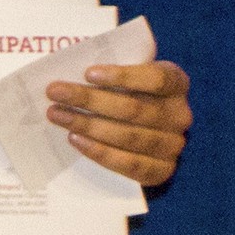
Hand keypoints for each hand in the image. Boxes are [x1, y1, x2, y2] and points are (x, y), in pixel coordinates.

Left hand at [47, 59, 190, 186]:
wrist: (140, 129)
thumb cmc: (125, 92)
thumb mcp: (124, 75)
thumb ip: (107, 72)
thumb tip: (66, 66)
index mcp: (176, 83)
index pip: (156, 78)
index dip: (123, 76)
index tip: (88, 73)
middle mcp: (180, 114)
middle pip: (134, 108)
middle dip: (89, 100)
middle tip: (54, 92)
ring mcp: (174, 144)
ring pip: (130, 136)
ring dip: (88, 125)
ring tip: (56, 115)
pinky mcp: (163, 169)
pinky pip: (131, 164)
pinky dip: (100, 152)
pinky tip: (75, 139)